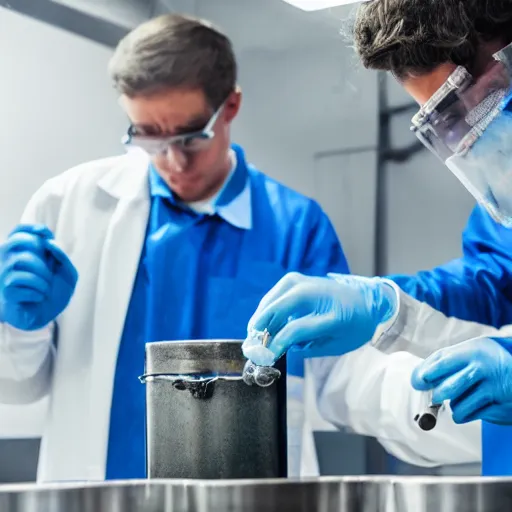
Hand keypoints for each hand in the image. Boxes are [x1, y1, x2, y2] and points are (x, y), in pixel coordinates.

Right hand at [0, 224, 77, 330]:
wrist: (48, 316)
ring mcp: (6, 276)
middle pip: (14, 241)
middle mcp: (12, 262)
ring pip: (20, 261)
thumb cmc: (55, 292)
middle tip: (48, 268)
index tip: (45, 233)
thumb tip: (50, 243)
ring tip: (46, 287)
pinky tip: (40, 297)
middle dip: (36, 250)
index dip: (28, 227)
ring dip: (41, 275)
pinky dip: (37, 290)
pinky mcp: (7, 291)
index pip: (17, 232)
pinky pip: (19, 282)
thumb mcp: (67, 274)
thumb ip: (62, 257)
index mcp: (27, 254)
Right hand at [242, 272, 397, 365]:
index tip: (265, 357)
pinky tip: (263, 328)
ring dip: (259, 321)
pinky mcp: (292, 280)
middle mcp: (314, 291)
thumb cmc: (352, 326)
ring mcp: (300, 282)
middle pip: (277, 308)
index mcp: (333, 313)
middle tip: (251, 349)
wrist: (364, 300)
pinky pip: (271, 298)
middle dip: (260, 330)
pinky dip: (265, 313)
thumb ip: (307, 346)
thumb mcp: (336, 344)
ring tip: (255, 340)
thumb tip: (276, 346)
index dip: (277, 343)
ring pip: (270, 302)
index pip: (296, 328)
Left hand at [412, 338, 511, 424]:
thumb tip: (417, 379)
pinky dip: (466, 414)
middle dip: (437, 396)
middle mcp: (485, 367)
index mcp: (474, 350)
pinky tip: (474, 406)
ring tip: (461, 399)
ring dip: (454, 406)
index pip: (442, 361)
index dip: (425, 374)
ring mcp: (495, 388)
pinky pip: (471, 416)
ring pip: (457, 406)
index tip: (418, 382)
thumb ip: (445, 363)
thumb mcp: (471, 354)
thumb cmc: (490, 364)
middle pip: (447, 388)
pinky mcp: (501, 407)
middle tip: (437, 395)